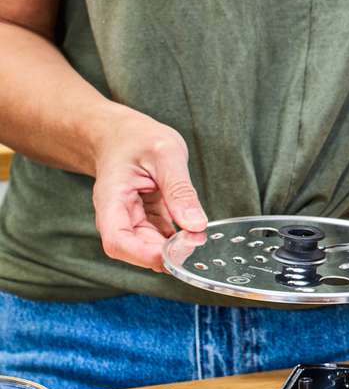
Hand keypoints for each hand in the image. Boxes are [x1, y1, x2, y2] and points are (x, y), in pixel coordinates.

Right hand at [90, 111, 206, 271]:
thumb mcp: (166, 154)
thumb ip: (180, 189)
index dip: (143, 255)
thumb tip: (196, 225)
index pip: (117, 241)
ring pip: (148, 246)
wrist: (122, 133)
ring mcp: (130, 218)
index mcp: (112, 199)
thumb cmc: (137, 138)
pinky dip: (175, 238)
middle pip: (134, 249)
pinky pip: (159, 236)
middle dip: (164, 253)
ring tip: (197, 237)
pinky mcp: (144, 217)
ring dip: (172, 248)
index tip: (173, 254)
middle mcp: (116, 214)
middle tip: (196, 243)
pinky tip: (192, 233)